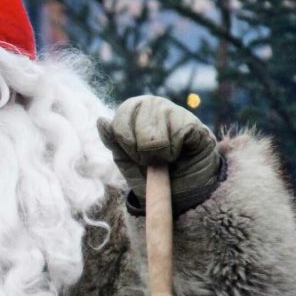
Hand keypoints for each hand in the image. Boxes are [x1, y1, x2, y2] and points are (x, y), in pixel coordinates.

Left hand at [97, 95, 221, 212]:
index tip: (135, 155)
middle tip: (151, 159)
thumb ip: (113, 140)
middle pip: (138, 126)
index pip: (120, 120)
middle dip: (142, 152)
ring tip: (165, 157)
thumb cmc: (151, 171)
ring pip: (156, 135)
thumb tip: (101, 120)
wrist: (181, 190)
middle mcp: (153, 104)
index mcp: (132, 110)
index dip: (126, 143)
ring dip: (159, 154)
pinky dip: (175, 152)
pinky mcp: (194, 123)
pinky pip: (179, 136)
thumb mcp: (126, 159)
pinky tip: (179, 153)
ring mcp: (174, 111)